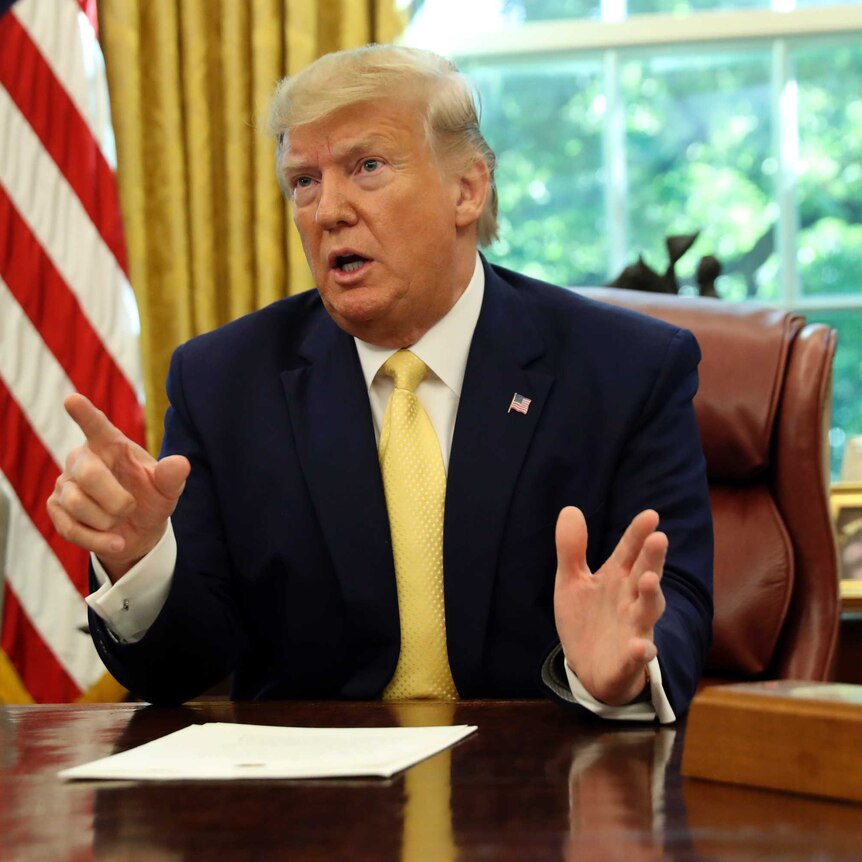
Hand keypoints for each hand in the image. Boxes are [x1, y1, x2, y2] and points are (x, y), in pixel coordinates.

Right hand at [47, 394, 189, 580]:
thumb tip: (181, 464)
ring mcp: (65, 484)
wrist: (138, 532)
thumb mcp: (167, 489)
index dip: (84, 413)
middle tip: (131, 507)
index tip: (72, 399)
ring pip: (77, 504)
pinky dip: (98, 540)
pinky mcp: (56, 509)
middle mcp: (82, 459)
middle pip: (87, 474)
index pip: (96, 426)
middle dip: (115, 498)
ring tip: (120, 521)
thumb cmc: (150, 498)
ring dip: (107, 520)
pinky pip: (71, 528)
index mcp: (110, 445)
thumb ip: (172, 476)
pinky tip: (116, 541)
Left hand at [553, 506, 666, 705]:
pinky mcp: (627, 660)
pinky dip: (641, 652)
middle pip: (644, 576)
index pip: (629, 551)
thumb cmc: (587, 619)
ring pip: (648, 612)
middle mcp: (630, 601)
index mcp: (616, 579)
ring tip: (651, 581)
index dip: (638, 534)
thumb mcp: (572, 581)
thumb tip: (570, 509)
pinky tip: (640, 646)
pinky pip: (637, 656)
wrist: (588, 668)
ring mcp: (632, 629)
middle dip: (652, 559)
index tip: (650, 515)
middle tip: (659, 538)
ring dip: (651, 597)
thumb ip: (571, 549)